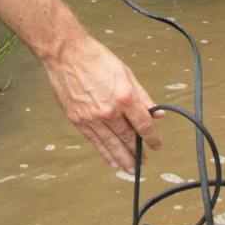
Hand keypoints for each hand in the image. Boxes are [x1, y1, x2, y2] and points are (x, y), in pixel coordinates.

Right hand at [40, 35, 161, 171]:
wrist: (67, 55)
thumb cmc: (96, 59)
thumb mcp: (126, 74)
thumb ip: (143, 96)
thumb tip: (157, 113)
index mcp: (125, 97)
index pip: (143, 124)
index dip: (152, 137)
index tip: (156, 144)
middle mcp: (110, 111)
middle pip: (128, 138)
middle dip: (138, 152)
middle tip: (144, 161)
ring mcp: (92, 118)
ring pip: (112, 144)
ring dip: (124, 159)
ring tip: (131, 169)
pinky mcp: (78, 120)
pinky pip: (95, 142)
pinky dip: (105, 153)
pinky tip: (112, 161)